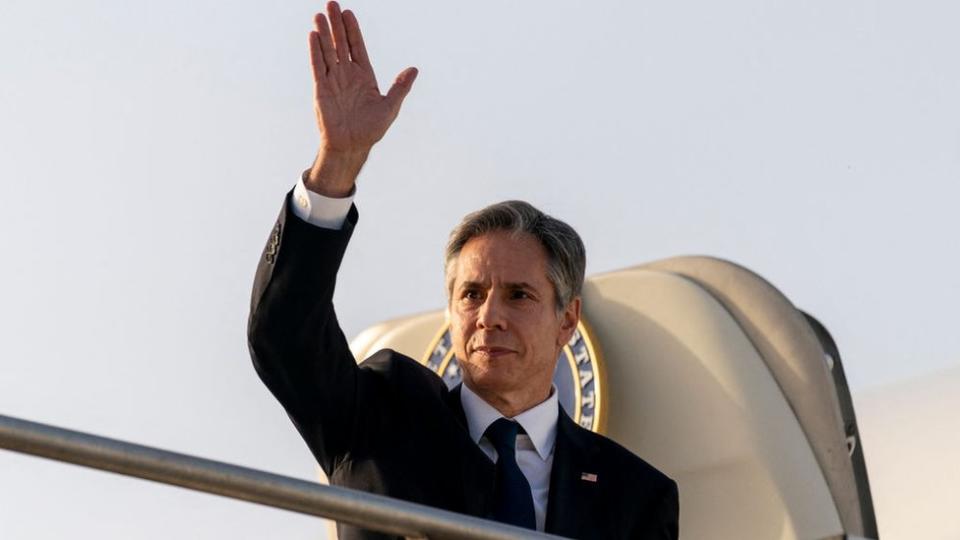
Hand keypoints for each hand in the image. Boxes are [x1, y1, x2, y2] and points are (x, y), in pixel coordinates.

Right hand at [306, 1, 417, 196]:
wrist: (352, 146)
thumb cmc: (371, 130)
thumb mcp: (390, 107)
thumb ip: (400, 87)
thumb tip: (414, 69)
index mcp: (364, 76)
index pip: (357, 47)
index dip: (353, 30)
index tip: (348, 13)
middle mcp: (347, 75)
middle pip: (341, 44)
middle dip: (337, 24)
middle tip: (331, 4)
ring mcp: (333, 80)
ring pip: (328, 51)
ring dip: (324, 33)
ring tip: (319, 14)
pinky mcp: (321, 89)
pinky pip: (318, 66)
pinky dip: (315, 51)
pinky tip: (313, 36)